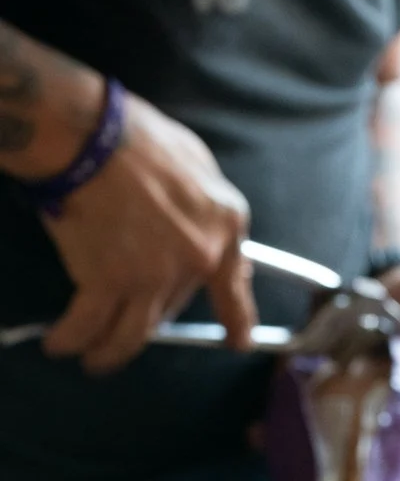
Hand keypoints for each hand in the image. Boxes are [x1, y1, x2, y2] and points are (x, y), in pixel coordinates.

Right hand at [41, 91, 255, 372]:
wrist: (95, 142)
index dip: (238, 318)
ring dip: (109, 353)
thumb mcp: (202, 169)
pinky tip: (60, 342)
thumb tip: (215, 243)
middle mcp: (198, 258)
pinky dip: (71, 339)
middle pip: (172, 307)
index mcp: (226, 226)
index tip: (239, 341)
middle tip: (125, 319)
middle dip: (147, 317)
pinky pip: (88, 326)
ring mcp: (154, 275)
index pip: (235, 285)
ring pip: (132, 335)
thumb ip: (210, 212)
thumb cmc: (145, 142)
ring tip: (93, 358)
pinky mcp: (107, 282)